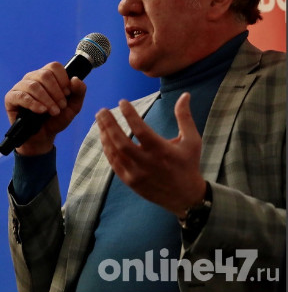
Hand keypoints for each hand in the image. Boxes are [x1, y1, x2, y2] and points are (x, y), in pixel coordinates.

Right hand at [4, 62, 86, 155]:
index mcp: (46, 76)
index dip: (63, 80)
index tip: (67, 94)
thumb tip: (75, 79)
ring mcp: (20, 87)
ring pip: (34, 86)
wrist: (43, 136)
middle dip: (56, 92)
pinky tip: (41, 111)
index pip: (54, 67)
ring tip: (53, 112)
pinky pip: (21, 96)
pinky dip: (33, 104)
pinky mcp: (11, 98)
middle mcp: (32, 78)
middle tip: (61, 106)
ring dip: (47, 100)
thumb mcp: (73, 106)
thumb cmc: (56, 119)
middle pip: (45, 75)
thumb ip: (79, 92)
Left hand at [95, 92, 205, 215]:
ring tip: (100, 120)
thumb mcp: (192, 141)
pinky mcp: (130, 182)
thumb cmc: (188, 164)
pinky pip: (114, 163)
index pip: (141, 130)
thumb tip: (184, 95)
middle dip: (109, 125)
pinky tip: (104, 137)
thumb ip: (184, 117)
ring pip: (115, 153)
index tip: (122, 102)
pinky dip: (107, 149)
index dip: (130, 115)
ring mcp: (137, 174)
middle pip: (121, 142)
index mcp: (162, 151)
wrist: (186, 197)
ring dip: (105, 135)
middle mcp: (147, 163)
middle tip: (102, 111)